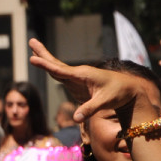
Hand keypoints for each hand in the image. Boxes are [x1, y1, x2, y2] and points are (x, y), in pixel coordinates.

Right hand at [29, 39, 158, 121]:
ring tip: (33, 52)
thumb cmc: (118, 94)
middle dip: (44, 54)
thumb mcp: (105, 102)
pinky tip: (47, 67)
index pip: (60, 70)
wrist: (129, 90)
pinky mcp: (79, 85)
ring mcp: (78, 79)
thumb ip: (89, 109)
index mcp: (83, 74)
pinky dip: (53, 71)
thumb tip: (75, 119)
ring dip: (46, 60)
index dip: (46, 65)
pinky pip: (63, 77)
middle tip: (31, 40)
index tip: (33, 58)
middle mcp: (79, 74)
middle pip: (57, 64)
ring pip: (58, 69)